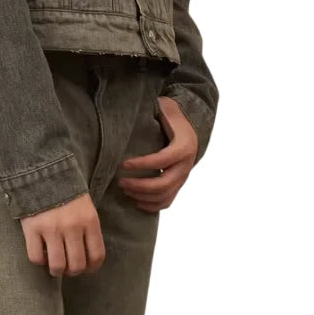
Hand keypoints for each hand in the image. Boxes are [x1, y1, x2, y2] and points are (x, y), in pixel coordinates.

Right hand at [20, 191, 103, 276]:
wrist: (42, 172)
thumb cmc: (66, 191)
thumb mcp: (86, 207)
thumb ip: (88, 229)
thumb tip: (86, 256)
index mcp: (89, 221)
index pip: (97, 255)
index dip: (92, 268)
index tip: (86, 268)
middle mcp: (73, 227)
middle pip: (77, 265)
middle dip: (72, 272)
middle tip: (67, 268)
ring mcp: (52, 229)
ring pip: (57, 265)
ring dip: (56, 271)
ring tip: (54, 267)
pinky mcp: (32, 229)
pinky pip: (36, 257)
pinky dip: (39, 260)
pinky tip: (40, 253)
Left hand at [116, 96, 197, 211]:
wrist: (193, 126)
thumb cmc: (174, 117)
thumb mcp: (166, 108)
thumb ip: (153, 110)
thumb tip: (130, 111)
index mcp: (183, 146)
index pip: (161, 160)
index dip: (141, 164)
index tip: (123, 164)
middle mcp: (186, 165)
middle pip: (163, 184)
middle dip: (139, 185)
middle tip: (120, 181)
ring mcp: (184, 177)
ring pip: (164, 195)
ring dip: (143, 196)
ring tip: (125, 190)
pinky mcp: (179, 184)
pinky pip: (168, 201)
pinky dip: (153, 206)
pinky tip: (138, 203)